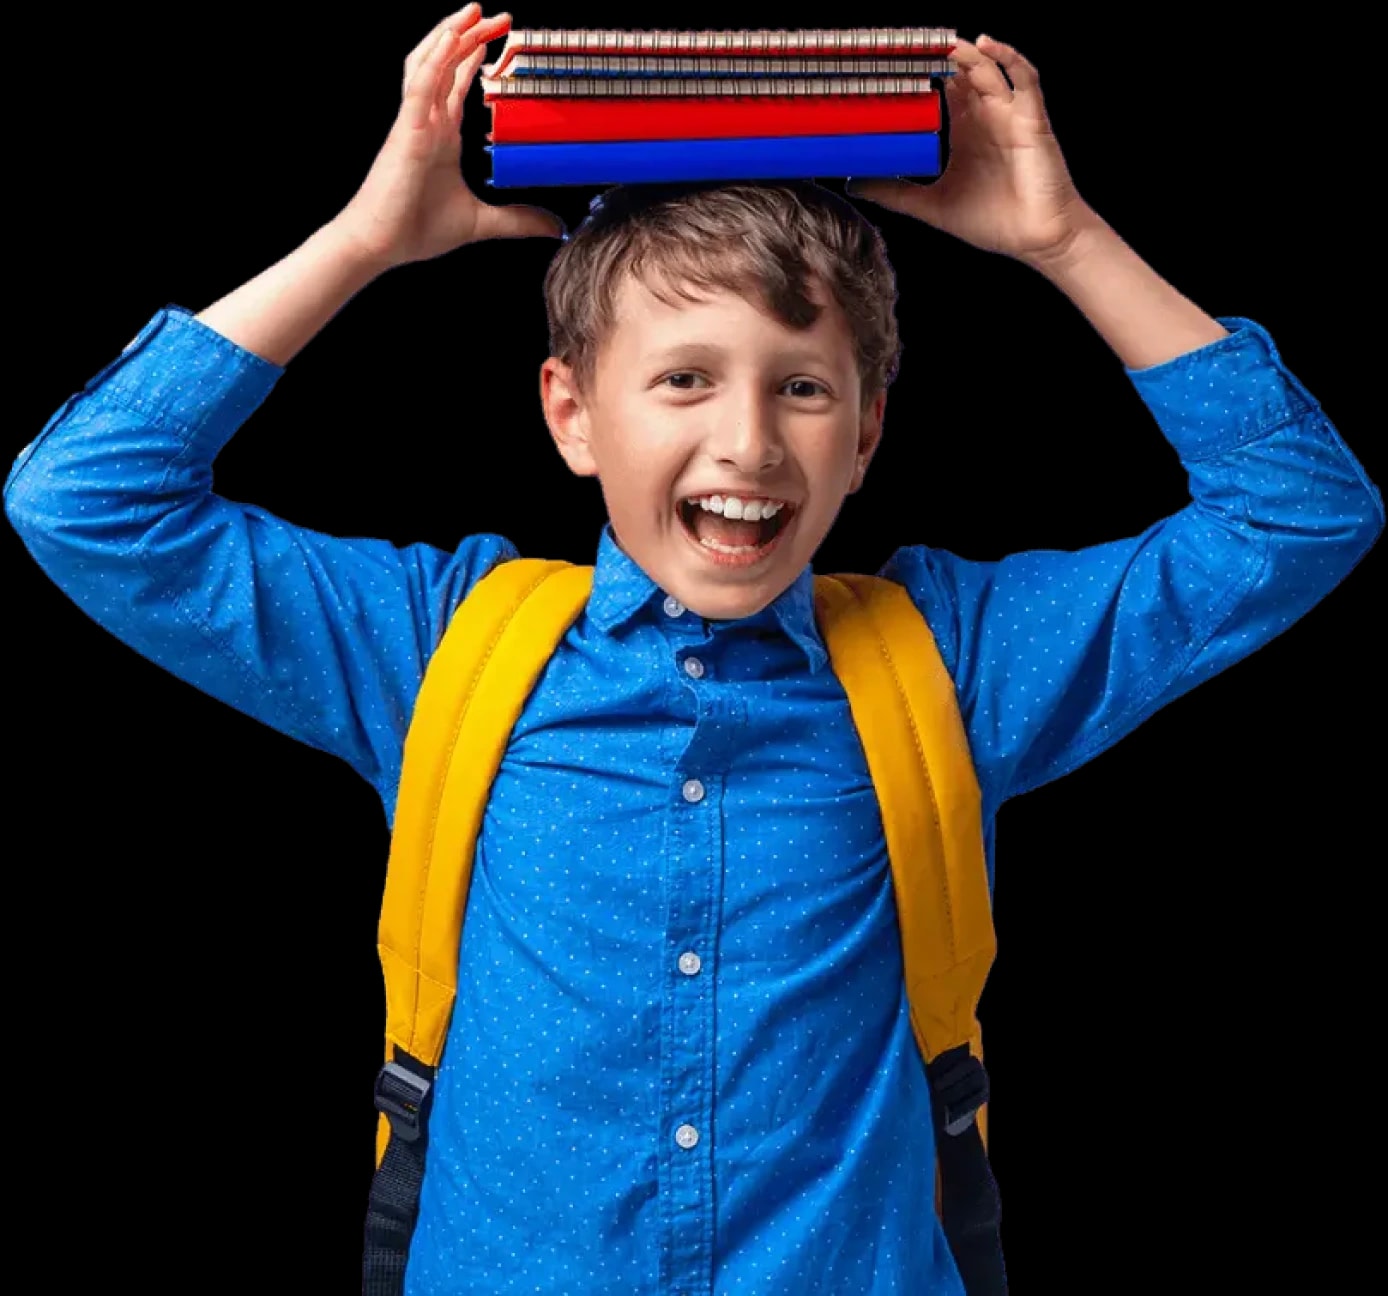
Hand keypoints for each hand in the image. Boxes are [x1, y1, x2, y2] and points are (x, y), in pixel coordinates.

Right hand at [332, 5, 563, 269]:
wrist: (380, 244)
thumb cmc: (417, 228)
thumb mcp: (481, 223)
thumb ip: (518, 220)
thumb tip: (555, 227)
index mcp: (441, 135)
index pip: (456, 84)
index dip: (474, 57)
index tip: (499, 37)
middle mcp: (427, 121)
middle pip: (446, 63)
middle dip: (470, 35)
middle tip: (500, 16)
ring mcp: (415, 122)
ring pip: (429, 63)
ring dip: (450, 34)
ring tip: (473, 11)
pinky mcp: (407, 131)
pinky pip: (420, 86)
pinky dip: (435, 59)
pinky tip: (452, 37)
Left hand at [846, 36, 1096, 268]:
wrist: (1036, 240)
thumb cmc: (993, 222)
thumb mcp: (931, 206)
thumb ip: (894, 192)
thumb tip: (852, 184)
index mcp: (962, 131)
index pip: (938, 90)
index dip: (917, 74)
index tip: (887, 62)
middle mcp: (984, 116)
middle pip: (959, 72)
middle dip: (936, 56)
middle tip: (906, 44)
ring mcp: (1008, 114)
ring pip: (986, 69)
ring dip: (964, 52)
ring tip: (939, 41)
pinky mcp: (1031, 119)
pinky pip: (1024, 78)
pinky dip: (1007, 57)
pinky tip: (985, 45)